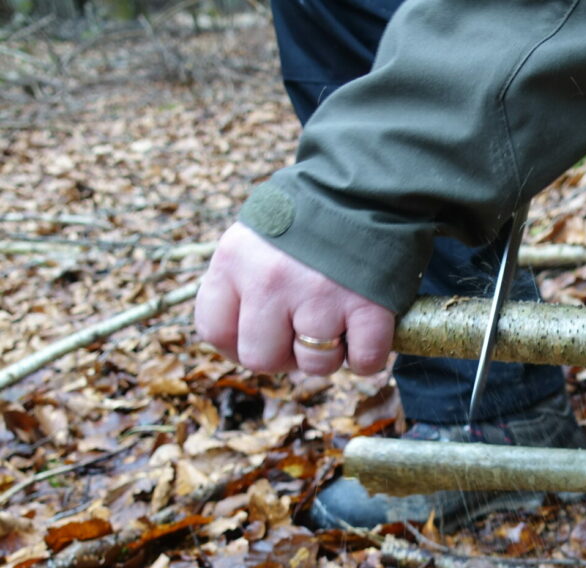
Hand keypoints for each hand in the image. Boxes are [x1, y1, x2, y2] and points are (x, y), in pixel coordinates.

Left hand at [194, 222, 394, 375]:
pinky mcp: (367, 305)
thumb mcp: (256, 237)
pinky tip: (366, 335)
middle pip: (262, 358)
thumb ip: (242, 281)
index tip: (261, 341)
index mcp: (234, 260)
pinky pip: (364, 359)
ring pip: (315, 364)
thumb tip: (243, 340)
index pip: (215, 331)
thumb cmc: (310, 217)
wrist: (369, 184)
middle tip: (304, 335)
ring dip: (329, 355)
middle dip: (285, 356)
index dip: (238, 347)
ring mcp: (320, 295)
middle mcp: (270, 280)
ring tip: (338, 326)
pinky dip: (367, 357)